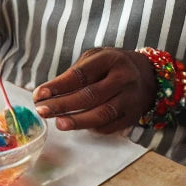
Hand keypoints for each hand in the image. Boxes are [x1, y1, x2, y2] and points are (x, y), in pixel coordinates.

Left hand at [33, 47, 156, 133]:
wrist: (146, 75)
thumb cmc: (111, 65)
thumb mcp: (95, 57)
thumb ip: (75, 72)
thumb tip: (49, 93)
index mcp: (110, 59)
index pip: (81, 74)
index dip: (58, 85)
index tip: (39, 94)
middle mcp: (123, 79)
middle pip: (90, 95)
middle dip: (63, 105)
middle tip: (42, 111)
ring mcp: (130, 99)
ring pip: (102, 114)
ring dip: (77, 121)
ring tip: (58, 123)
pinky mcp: (132, 117)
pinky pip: (110, 126)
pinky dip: (91, 127)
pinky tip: (77, 125)